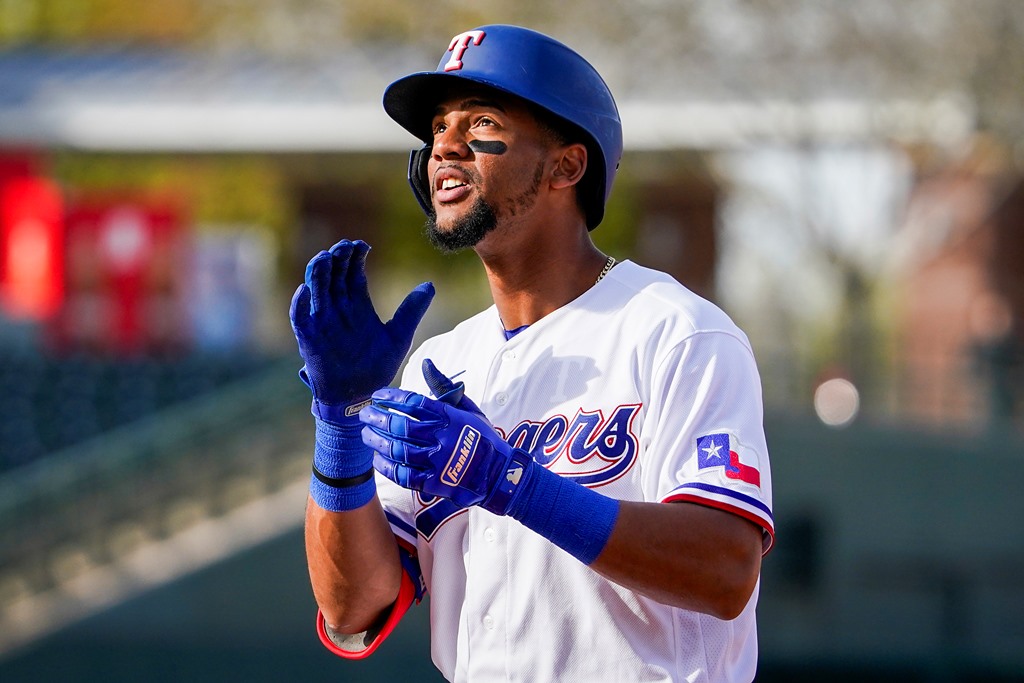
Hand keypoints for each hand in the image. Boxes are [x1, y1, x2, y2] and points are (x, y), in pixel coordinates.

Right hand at [289, 240, 434, 421]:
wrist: (360, 396)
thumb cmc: (377, 366)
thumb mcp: (399, 336)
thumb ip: (411, 310)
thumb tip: (431, 285)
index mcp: (357, 305)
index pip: (353, 273)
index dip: (355, 257)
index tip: (362, 245)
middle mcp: (338, 308)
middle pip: (334, 276)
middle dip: (337, 259)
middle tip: (344, 246)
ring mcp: (322, 321)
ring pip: (316, 289)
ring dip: (318, 273)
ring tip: (324, 258)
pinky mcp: (309, 338)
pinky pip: (299, 317)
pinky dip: (300, 303)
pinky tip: (305, 290)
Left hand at [359, 365, 532, 514]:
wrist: (499, 474)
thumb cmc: (482, 437)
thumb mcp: (468, 408)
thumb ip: (444, 387)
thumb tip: (426, 364)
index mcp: (450, 418)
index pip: (414, 403)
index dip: (391, 397)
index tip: (377, 396)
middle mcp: (442, 439)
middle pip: (400, 426)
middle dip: (377, 418)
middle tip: (364, 414)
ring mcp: (437, 463)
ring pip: (398, 450)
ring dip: (377, 441)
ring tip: (366, 434)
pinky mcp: (434, 483)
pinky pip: (403, 474)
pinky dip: (386, 466)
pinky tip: (378, 458)